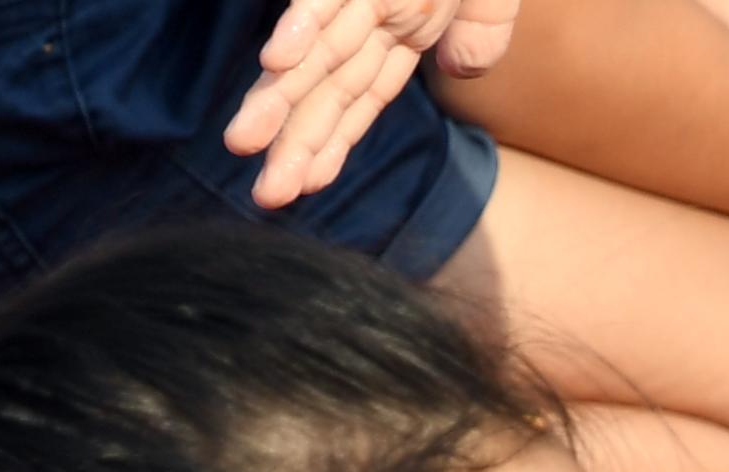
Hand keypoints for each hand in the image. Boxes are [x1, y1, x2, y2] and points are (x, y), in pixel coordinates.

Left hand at [222, 0, 522, 207]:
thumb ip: (485, 30)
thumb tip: (462, 71)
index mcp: (406, 21)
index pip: (364, 93)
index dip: (334, 142)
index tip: (303, 187)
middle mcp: (380, 6)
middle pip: (334, 84)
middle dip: (296, 141)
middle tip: (264, 196)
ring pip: (320, 47)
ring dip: (282, 99)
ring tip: (243, 143)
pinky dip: (304, 23)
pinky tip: (277, 59)